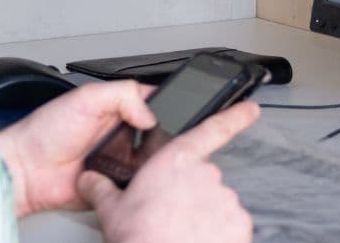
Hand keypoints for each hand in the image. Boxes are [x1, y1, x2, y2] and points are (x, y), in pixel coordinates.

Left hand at [0, 80, 156, 215]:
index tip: (174, 109)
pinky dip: (140, 182)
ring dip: (153, 160)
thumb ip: (122, 94)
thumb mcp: (85, 98)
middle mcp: (121, 133)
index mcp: (116, 108)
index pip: (153, 102)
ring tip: (147, 157)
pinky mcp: (117, 184)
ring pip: (153, 160)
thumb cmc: (44, 132)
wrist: (26, 171)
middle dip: (164, 136)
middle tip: (159, 137)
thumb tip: (150, 113)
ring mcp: (120, 159)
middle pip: (160, 133)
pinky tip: (134, 175)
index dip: (166, 104)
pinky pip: (138, 184)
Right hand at [77, 102, 261, 242]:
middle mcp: (206, 176)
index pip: (212, 130)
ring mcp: (225, 200)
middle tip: (170, 212)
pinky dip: (218, 231)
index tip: (250, 108)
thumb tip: (89, 179)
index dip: (234, 116)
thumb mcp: (111, 210)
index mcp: (176, 163)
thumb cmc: (140, 238)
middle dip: (190, 193)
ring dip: (203, 213)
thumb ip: (101, 188)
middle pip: (203, 178)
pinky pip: (230, 224)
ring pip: (217, 203)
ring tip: (180, 229)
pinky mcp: (239, 224)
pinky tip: (197, 238)